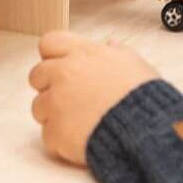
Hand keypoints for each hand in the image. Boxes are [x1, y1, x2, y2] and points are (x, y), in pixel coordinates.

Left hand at [29, 31, 157, 164]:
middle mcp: (64, 74)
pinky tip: (83, 139)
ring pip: (39, 107)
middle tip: (73, 99)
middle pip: (36, 75)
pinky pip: (48, 135)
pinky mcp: (55, 131)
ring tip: (81, 122)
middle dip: (50, 87)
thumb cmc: (144, 98)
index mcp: (83, 54)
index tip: (63, 68)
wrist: (145, 131)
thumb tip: (110, 45)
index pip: (50, 43)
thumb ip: (117, 53)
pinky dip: (61, 140)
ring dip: (54, 115)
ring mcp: (56, 103)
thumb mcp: (135, 65)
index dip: (54, 56)